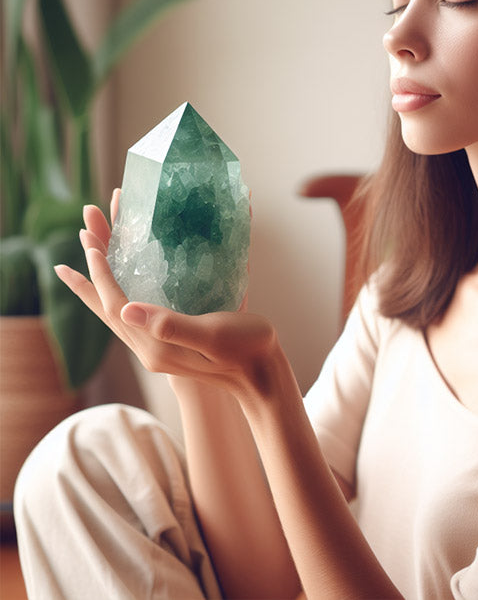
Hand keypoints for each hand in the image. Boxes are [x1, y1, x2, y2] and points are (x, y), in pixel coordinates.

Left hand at [54, 191, 284, 400]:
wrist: (263, 374)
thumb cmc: (245, 350)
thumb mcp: (211, 334)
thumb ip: (171, 325)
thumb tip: (127, 308)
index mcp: (156, 345)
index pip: (117, 305)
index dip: (102, 273)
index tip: (92, 243)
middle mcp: (151, 347)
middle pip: (109, 308)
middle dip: (90, 277)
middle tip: (74, 246)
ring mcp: (160, 346)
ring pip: (120, 312)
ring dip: (101, 286)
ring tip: (88, 262)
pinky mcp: (172, 341)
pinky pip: (137, 315)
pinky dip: (123, 294)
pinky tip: (126, 286)